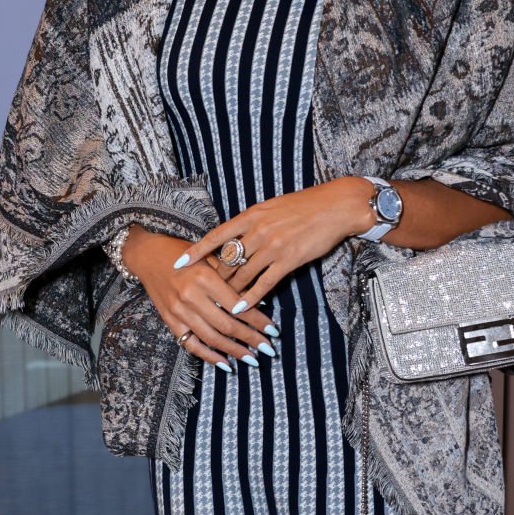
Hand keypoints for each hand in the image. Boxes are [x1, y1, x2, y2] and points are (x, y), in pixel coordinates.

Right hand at [124, 227, 280, 368]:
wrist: (147, 255)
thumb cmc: (182, 252)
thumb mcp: (209, 256)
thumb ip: (230, 277)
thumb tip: (256, 301)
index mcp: (204, 278)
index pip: (237, 306)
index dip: (257, 320)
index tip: (273, 330)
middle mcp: (191, 297)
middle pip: (227, 325)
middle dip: (251, 339)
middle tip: (268, 348)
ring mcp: (179, 312)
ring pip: (212, 338)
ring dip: (234, 351)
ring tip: (252, 358)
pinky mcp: (170, 321)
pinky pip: (191, 344)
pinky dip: (209, 357)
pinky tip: (226, 364)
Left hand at [171, 178, 373, 307]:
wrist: (335, 206)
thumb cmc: (305, 205)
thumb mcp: (271, 207)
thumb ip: (252, 222)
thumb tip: (236, 236)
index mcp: (251, 215)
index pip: (216, 236)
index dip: (196, 252)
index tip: (179, 263)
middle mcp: (258, 231)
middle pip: (227, 260)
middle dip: (213, 279)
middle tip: (199, 294)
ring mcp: (272, 247)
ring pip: (242, 274)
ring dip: (229, 292)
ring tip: (216, 307)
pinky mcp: (288, 260)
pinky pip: (263, 283)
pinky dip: (249, 298)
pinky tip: (239, 309)